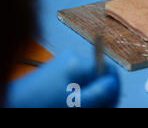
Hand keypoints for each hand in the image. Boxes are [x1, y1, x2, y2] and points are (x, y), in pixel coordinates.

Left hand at [5, 51, 119, 107]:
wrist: (14, 103)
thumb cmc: (43, 105)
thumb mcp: (76, 104)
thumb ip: (99, 93)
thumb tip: (115, 83)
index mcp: (79, 63)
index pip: (110, 69)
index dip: (114, 88)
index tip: (111, 103)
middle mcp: (73, 57)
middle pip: (101, 73)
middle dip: (103, 92)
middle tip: (100, 108)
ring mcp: (65, 62)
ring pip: (91, 78)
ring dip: (92, 93)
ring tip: (86, 106)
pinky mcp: (59, 69)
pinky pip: (79, 79)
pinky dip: (81, 91)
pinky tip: (76, 103)